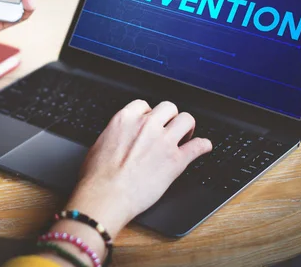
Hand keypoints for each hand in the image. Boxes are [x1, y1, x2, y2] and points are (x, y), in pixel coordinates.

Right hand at [66, 100, 211, 237]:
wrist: (106, 195)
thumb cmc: (97, 176)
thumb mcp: (99, 144)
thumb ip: (114, 135)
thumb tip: (117, 139)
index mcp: (125, 119)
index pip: (144, 105)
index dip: (149, 114)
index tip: (150, 122)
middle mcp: (146, 126)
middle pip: (168, 108)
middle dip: (169, 117)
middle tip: (169, 128)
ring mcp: (163, 141)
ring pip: (186, 120)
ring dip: (187, 127)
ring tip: (185, 136)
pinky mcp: (176, 160)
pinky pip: (198, 146)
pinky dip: (203, 146)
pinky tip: (203, 147)